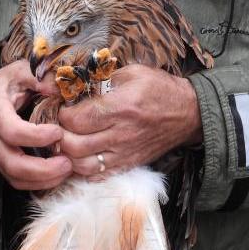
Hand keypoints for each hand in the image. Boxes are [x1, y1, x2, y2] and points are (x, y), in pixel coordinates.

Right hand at [0, 60, 71, 189]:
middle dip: (43, 169)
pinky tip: (56, 176)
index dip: (36, 137)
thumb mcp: (18, 71)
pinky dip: (37, 184)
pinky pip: (16, 182)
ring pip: (14, 178)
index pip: (12, 131)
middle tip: (68, 163)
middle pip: (13, 164)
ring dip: (43, 180)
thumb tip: (59, 87)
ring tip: (66, 171)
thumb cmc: (1, 86)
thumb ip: (38, 76)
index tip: (58, 132)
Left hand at [58, 64, 201, 176]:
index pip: (76, 120)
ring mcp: (124, 153)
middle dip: (60, 136)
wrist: (187, 113)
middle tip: (62, 127)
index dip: (63, 115)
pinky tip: (82, 157)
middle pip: (75, 145)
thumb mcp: (132, 73)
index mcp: (120, 107)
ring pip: (82, 165)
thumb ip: (100, 78)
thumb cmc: (158, 89)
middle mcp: (121, 133)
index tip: (65, 109)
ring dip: (68, 156)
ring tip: (69, 142)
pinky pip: (98, 176)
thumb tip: (70, 83)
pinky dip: (83, 170)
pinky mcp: (128, 165)